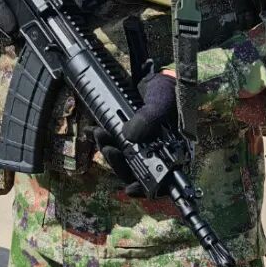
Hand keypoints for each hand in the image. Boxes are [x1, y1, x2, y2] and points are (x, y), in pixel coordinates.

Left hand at [95, 71, 178, 192]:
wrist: (157, 77)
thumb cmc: (168, 91)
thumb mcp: (161, 103)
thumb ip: (149, 118)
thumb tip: (128, 136)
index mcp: (172, 152)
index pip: (161, 179)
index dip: (145, 188)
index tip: (130, 189)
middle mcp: (156, 152)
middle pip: (135, 171)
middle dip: (118, 163)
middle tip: (109, 149)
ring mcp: (141, 144)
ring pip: (122, 158)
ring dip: (108, 149)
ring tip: (99, 134)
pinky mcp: (128, 134)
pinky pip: (114, 143)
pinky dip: (102, 138)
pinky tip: (92, 131)